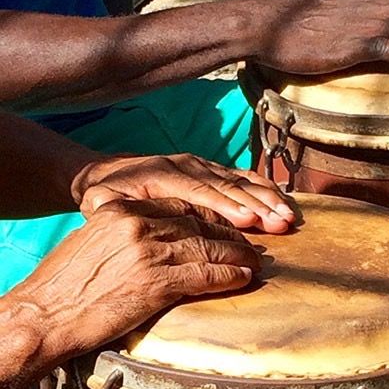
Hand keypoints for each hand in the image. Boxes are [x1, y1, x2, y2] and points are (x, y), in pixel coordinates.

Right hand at [16, 198, 261, 362]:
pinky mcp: (156, 281)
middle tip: (249, 243)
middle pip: (199, 223)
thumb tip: (156, 236)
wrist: (44, 316)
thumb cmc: (63, 285)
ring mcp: (149, 251)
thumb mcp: (93, 240)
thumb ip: (125, 230)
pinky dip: (227, 276)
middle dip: (229, 233)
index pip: (180, 207)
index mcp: (123, 210)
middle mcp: (139, 224)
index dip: (210, 216)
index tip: (226, 224)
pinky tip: (241, 278)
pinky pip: (204, 273)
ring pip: (207, 246)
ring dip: (236, 255)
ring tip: (253, 263)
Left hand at [72, 154, 295, 233]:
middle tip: (279, 222)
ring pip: (240, 180)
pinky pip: (243, 177)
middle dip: (256, 205)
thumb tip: (104, 205)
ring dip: (267, 199)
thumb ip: (107, 204)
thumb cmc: (109, 194)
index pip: (199, 192)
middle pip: (227, 186)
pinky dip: (265, 189)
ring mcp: (203, 165)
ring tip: (288, 217)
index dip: (224, 206)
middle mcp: (188, 166)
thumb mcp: (100, 200)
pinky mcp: (213, 169)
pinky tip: (284, 201)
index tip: (247, 221)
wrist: (111, 173)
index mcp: (163, 175)